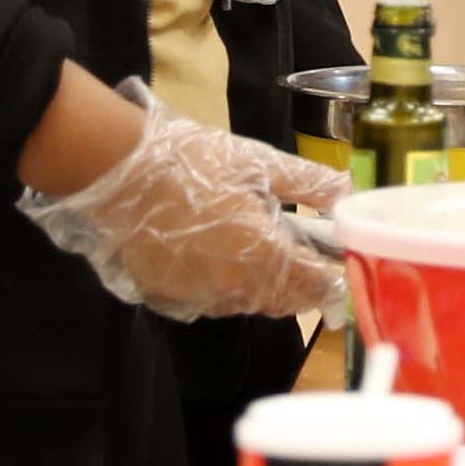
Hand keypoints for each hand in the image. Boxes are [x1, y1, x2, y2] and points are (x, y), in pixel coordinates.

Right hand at [19, 79, 339, 319]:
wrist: (117, 173)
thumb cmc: (193, 162)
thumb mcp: (260, 162)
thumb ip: (309, 183)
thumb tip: (347, 192)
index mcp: (264, 256)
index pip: (315, 285)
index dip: (334, 280)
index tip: (343, 270)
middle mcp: (234, 288)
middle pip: (283, 301)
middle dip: (302, 285)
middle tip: (309, 260)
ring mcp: (198, 296)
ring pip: (247, 303)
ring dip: (264, 287)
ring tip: (266, 255)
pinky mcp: (167, 296)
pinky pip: (210, 301)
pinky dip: (225, 287)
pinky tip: (222, 259)